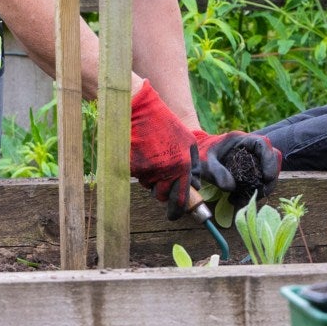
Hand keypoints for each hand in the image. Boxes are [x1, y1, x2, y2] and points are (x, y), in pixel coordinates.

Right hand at [129, 82, 205, 217]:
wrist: (138, 110)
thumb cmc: (164, 124)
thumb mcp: (187, 140)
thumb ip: (194, 165)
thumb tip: (195, 185)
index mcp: (182, 165)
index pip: (181, 198)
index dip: (178, 210)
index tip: (175, 215)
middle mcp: (166, 171)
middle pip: (162, 196)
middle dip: (162, 192)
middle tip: (161, 178)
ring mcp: (147, 171)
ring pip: (149, 187)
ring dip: (151, 179)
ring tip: (151, 157)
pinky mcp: (131, 168)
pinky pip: (137, 178)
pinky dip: (139, 171)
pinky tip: (141, 154)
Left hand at [191, 131, 283, 211]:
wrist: (197, 154)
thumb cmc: (200, 154)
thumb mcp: (204, 162)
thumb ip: (215, 172)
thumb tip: (231, 187)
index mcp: (240, 140)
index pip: (262, 144)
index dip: (269, 159)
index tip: (267, 177)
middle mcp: (249, 148)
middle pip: (271, 159)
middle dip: (270, 178)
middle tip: (262, 193)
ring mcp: (251, 158)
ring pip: (267, 171)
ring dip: (262, 187)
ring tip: (244, 201)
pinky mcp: (249, 170)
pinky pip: (258, 180)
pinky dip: (252, 192)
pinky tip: (238, 200)